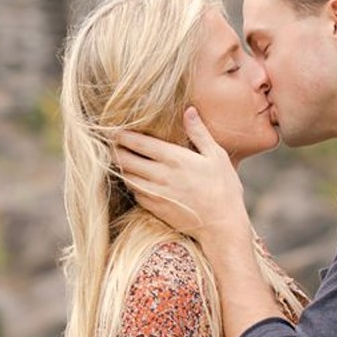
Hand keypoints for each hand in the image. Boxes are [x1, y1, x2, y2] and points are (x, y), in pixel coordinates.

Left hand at [114, 107, 251, 252]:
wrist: (222, 226)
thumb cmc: (224, 189)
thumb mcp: (216, 156)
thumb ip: (199, 132)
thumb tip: (189, 110)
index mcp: (174, 158)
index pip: (138, 143)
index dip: (122, 135)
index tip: (114, 128)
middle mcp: (160, 175)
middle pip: (125, 160)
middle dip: (115, 149)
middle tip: (112, 142)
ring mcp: (155, 194)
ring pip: (127, 177)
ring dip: (121, 167)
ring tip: (120, 158)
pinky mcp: (154, 208)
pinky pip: (135, 193)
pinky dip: (132, 184)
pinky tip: (135, 178)